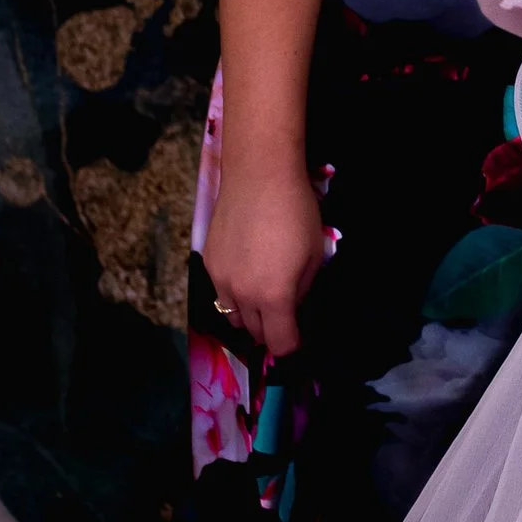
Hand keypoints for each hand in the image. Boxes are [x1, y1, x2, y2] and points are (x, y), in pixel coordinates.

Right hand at [199, 157, 329, 361]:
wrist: (259, 175)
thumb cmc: (296, 212)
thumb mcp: (313, 255)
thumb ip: (301, 291)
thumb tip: (291, 307)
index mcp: (274, 297)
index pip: (279, 343)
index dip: (291, 345)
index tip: (298, 337)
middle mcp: (242, 295)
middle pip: (254, 332)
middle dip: (271, 330)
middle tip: (285, 315)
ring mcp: (220, 279)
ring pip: (233, 316)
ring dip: (249, 315)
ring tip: (263, 296)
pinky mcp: (207, 262)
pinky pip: (220, 292)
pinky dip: (234, 293)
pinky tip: (247, 271)